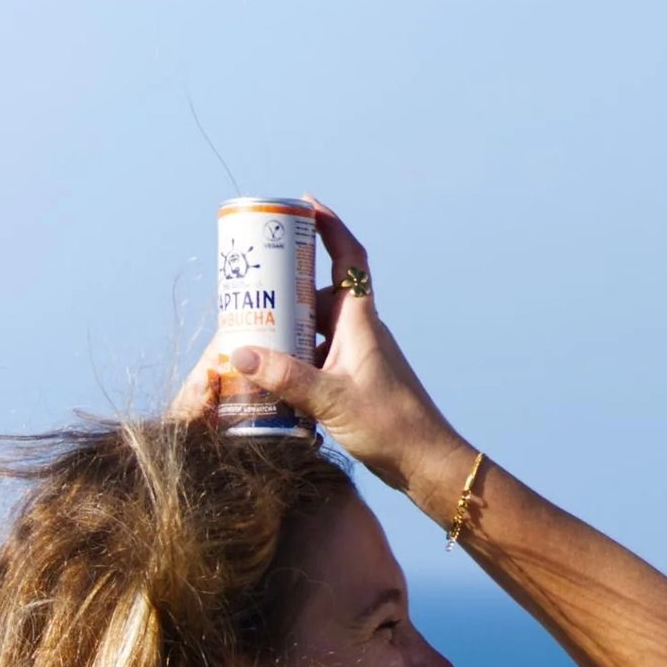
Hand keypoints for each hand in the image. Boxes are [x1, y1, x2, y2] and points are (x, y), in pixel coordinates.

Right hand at [183, 204, 480, 506]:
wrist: (426, 462)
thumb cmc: (391, 426)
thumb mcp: (330, 400)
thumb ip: (285, 378)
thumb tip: (240, 354)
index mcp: (362, 321)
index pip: (349, 259)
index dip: (330, 227)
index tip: (304, 205)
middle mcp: (360, 331)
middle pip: (319, 290)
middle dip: (286, 279)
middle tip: (247, 273)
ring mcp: (357, 355)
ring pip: (314, 324)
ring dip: (284, 321)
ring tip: (243, 321)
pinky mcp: (351, 380)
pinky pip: (315, 352)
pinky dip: (291, 352)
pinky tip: (264, 367)